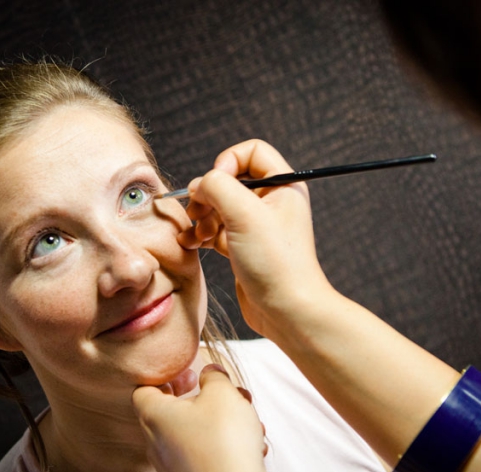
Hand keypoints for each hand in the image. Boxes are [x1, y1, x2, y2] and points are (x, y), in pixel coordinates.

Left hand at [132, 364, 277, 471]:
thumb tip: (210, 373)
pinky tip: (248, 445)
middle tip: (223, 395)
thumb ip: (214, 377)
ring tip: (245, 419)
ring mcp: (169, 468)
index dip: (165, 378)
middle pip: (170, 413)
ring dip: (216, 423)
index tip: (190, 376)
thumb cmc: (224, 440)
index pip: (143, 390)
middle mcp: (155, 444)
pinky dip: (220, 447)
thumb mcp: (222, 392)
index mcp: (154, 416)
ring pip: (190, 435)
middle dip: (201, 400)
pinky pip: (200, 457)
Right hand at [178, 139, 334, 339]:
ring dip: (201, 216)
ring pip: (219, 206)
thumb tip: (199, 185)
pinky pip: (217, 229)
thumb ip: (217, 186)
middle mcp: (272, 202)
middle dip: (208, 194)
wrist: (287, 311)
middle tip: (199, 213)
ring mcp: (257, 226)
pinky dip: (202, 234)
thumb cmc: (277, 264)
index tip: (216, 184)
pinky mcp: (244, 247)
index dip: (227, 162)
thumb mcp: (245, 214)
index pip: (251, 151)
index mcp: (283, 185)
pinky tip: (193, 243)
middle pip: (229, 180)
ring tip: (196, 234)